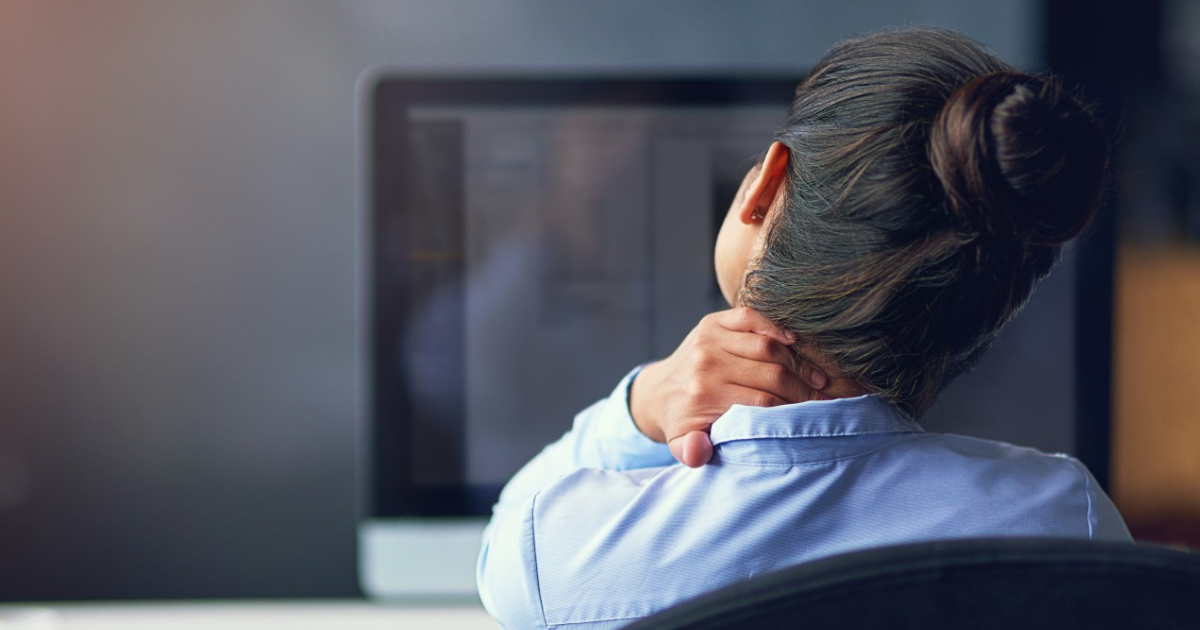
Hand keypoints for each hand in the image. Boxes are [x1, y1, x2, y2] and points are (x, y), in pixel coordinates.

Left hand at [629, 307, 827, 467]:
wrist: (658, 391)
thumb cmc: (681, 421)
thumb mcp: (681, 444)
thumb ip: (691, 452)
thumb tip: (700, 451)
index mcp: (703, 395)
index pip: (762, 402)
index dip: (791, 410)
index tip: (812, 417)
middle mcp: (706, 363)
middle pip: (770, 373)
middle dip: (801, 389)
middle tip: (821, 400)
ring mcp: (709, 339)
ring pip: (768, 346)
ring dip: (797, 362)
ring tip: (816, 379)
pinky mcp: (713, 322)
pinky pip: (751, 317)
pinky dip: (776, 326)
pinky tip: (795, 342)